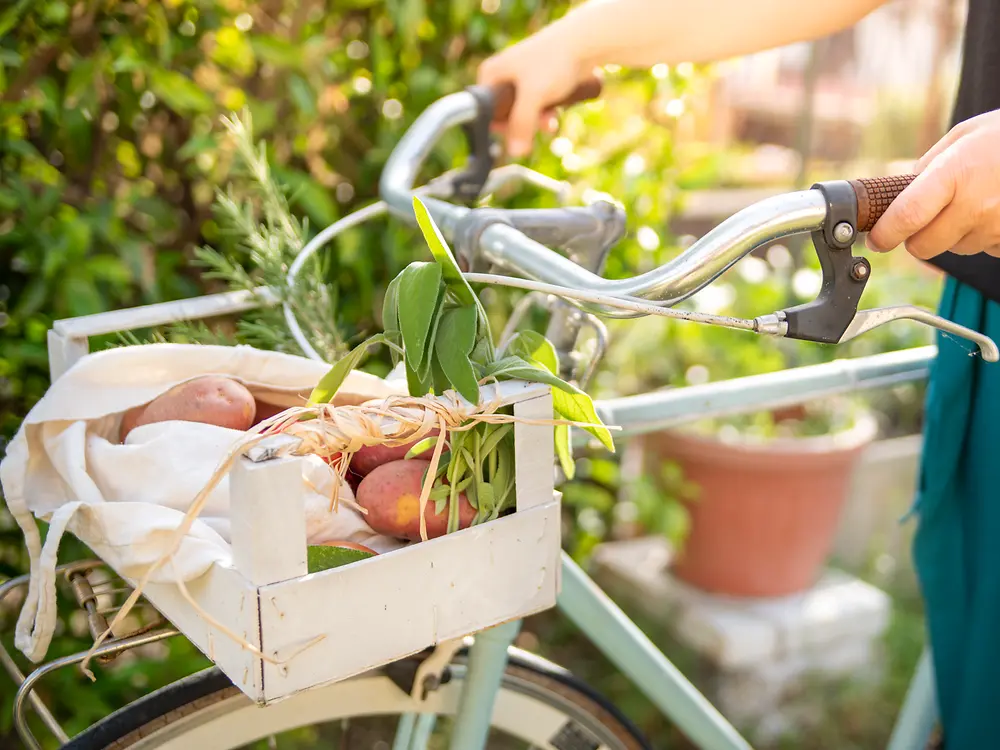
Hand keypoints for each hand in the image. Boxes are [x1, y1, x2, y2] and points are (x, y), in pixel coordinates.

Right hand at [477, 29, 592, 157]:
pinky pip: (537, 107)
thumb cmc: (554, 61)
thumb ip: (522, 125)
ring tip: (552, 119)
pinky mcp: (538, 84)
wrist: (585, 42)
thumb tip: (515, 153)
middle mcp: (502, 77)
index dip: (502, 127)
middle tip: (541, 123)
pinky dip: (547, 113)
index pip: (486, 113)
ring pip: (525, 114)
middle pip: (506, 116)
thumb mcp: (533, 96)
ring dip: (539, 121)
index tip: (519, 132)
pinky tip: (556, 113)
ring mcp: (521, 81)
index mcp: (491, 74)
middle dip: (526, 125)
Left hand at [868, 109, 999, 258]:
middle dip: (916, 238)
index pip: (906, 217)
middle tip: (923, 220)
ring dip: (954, 234)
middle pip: (924, 246)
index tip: (877, 239)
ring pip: (954, 248)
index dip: (885, 234)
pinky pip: (985, 248)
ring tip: (975, 201)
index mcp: (955, 174)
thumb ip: (928, 167)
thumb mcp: (964, 137)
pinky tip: (994, 210)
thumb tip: (899, 192)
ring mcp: (997, 226)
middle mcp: (975, 204)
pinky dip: (982, 236)